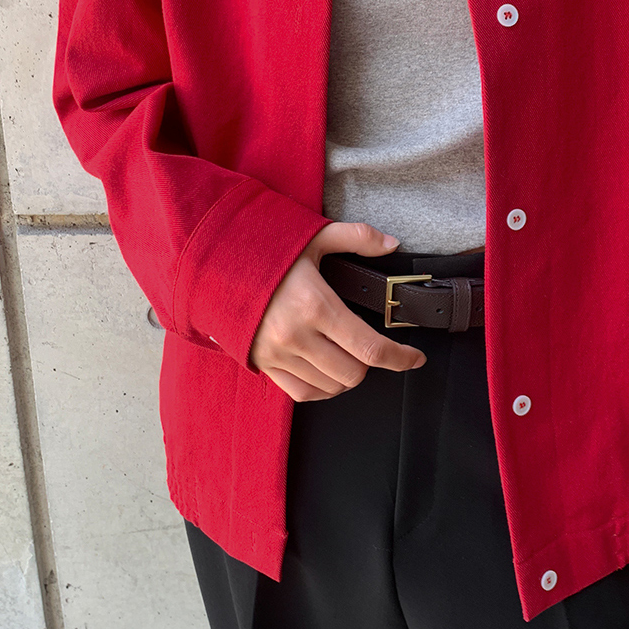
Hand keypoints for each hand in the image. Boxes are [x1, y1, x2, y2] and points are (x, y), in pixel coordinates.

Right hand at [249, 222, 426, 402]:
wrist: (213, 263)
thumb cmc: (264, 249)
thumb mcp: (312, 236)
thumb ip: (356, 237)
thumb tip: (391, 244)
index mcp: (315, 305)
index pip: (370, 347)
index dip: (400, 358)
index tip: (415, 359)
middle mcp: (297, 335)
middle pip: (354, 373)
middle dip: (371, 364)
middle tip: (373, 348)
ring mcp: (278, 354)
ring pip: (332, 387)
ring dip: (348, 377)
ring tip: (350, 358)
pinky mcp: (264, 364)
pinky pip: (303, 393)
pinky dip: (323, 389)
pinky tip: (329, 374)